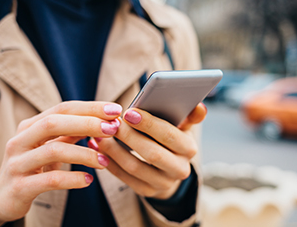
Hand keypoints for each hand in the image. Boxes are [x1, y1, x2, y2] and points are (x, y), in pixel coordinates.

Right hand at [0, 101, 121, 225]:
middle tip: (113, 128)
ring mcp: (17, 163)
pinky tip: (89, 180)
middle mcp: (20, 140)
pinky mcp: (20, 186)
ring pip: (54, 150)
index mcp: (29, 126)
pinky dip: (73, 178)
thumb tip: (103, 120)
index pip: (62, 109)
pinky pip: (50, 179)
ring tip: (105, 161)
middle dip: (87, 123)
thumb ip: (70, 133)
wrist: (2, 198)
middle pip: (54, 123)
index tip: (115, 110)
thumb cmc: (32, 167)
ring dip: (85, 154)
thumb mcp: (49, 146)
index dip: (89, 107)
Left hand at [92, 103, 206, 199]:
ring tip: (99, 135)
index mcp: (189, 149)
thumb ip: (188, 115)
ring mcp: (163, 183)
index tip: (128, 112)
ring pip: (134, 167)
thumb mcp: (181, 126)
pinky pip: (124, 177)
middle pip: (152, 153)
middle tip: (111, 124)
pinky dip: (109, 162)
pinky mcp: (147, 191)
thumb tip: (199, 106)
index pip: (169, 136)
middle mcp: (180, 169)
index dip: (149, 124)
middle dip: (129, 137)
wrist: (168, 167)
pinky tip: (97, 148)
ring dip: (114, 150)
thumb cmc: (170, 137)